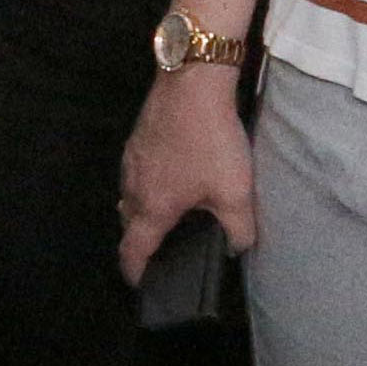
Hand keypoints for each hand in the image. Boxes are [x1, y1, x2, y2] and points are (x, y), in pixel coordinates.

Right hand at [118, 63, 258, 283]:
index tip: (139, 283)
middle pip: (127, 224)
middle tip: (160, 250)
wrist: (192, 82)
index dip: (134, 271)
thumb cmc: (211, 141)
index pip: (133, 251)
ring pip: (128, 197)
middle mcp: (133, 188)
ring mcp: (130, 161)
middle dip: (139, 241)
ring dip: (141, 212)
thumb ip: (239, 229)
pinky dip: (145, 186)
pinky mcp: (136, 139)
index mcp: (153, 209)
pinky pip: (134, 174)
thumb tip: (239, 248)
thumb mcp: (236, 191)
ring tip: (165, 215)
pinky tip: (169, 177)